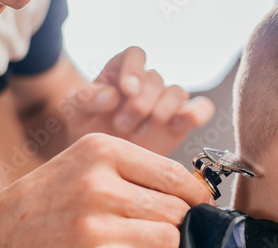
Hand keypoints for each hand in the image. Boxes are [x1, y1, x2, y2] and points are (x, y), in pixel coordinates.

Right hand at [0, 134, 213, 247]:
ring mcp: (92, 227)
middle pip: (175, 209)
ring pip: (167, 238)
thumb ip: (139, 171)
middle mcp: (97, 186)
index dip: (196, 194)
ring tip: (148, 245)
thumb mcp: (89, 163)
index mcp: (103, 151)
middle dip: (178, 222)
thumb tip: (194, 191)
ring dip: (168, 246)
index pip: (174, 174)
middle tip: (165, 227)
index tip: (201, 204)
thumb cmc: (53, 196)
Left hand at [64, 47, 214, 155]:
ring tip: (142, 132)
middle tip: (123, 125)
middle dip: (140, 104)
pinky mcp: (182, 122)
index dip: (134, 69)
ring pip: (177, 92)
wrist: (107, 162)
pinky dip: (197, 113)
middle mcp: (147, 84)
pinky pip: (201, 108)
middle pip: (156, 78)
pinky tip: (179, 125)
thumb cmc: (91, 131)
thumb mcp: (76, 113)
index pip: (135, 55)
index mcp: (122, 73)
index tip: (127, 90)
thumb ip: (85, 99)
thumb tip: (111, 95)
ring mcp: (166, 103)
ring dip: (161, 112)